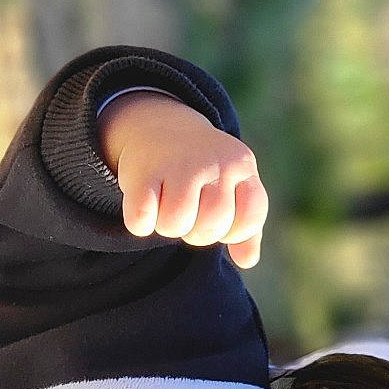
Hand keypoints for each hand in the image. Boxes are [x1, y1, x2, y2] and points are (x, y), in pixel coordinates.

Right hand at [98, 91, 267, 268]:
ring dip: (168, 228)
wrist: (161, 127)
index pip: (247, 220)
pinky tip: (146, 207)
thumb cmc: (203, 170)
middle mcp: (212, 162)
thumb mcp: (232, 186)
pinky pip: (142, 220)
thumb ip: (246, 224)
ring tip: (167, 209)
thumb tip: (247, 261)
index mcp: (241, 165)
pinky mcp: (143, 172)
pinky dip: (141, 224)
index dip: (232, 232)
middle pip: (211, 225)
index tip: (220, 219)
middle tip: (189, 215)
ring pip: (175, 224)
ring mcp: (177, 164)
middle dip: (198, 233)